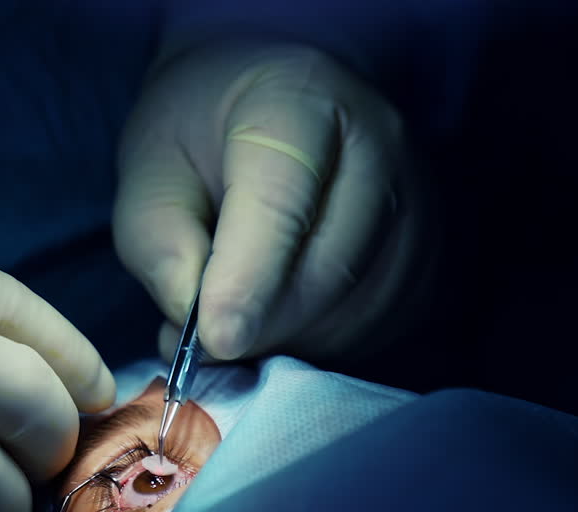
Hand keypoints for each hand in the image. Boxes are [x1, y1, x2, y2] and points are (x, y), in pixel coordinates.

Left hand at [114, 40, 429, 361]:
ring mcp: (417, 199)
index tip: (215, 339)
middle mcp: (379, 142)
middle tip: (207, 339)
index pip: (282, 202)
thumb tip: (196, 326)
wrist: (267, 105)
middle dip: (263, 324)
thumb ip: (159, 243)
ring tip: (240, 321)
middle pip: (330, 267)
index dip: (248, 282)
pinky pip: (380, 327)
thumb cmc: (200, 135)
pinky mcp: (428, 253)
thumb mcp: (149, 169)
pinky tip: (283, 323)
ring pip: (358, 309)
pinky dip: (323, 345)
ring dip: (291, 341)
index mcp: (300, 100)